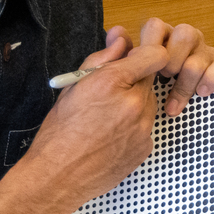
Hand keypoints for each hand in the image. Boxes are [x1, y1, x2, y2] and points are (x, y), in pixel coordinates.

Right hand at [18, 32, 166, 213]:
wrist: (59, 176)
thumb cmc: (60, 131)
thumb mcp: (73, 86)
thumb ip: (102, 58)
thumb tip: (120, 37)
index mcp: (112, 82)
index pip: (154, 55)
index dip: (144, 55)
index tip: (133, 60)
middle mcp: (133, 103)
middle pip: (150, 79)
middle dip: (133, 81)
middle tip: (108, 94)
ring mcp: (143, 128)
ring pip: (149, 103)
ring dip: (134, 104)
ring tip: (105, 119)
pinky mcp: (145, 147)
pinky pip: (146, 127)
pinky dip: (133, 127)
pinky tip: (111, 136)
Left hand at [113, 18, 213, 115]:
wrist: (148, 120)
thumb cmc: (138, 96)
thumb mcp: (120, 77)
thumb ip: (114, 55)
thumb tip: (117, 32)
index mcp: (159, 38)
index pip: (156, 26)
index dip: (150, 46)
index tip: (145, 70)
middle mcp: (184, 40)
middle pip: (185, 34)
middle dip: (173, 60)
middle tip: (164, 79)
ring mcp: (204, 51)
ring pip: (203, 51)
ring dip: (188, 78)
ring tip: (175, 102)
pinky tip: (203, 92)